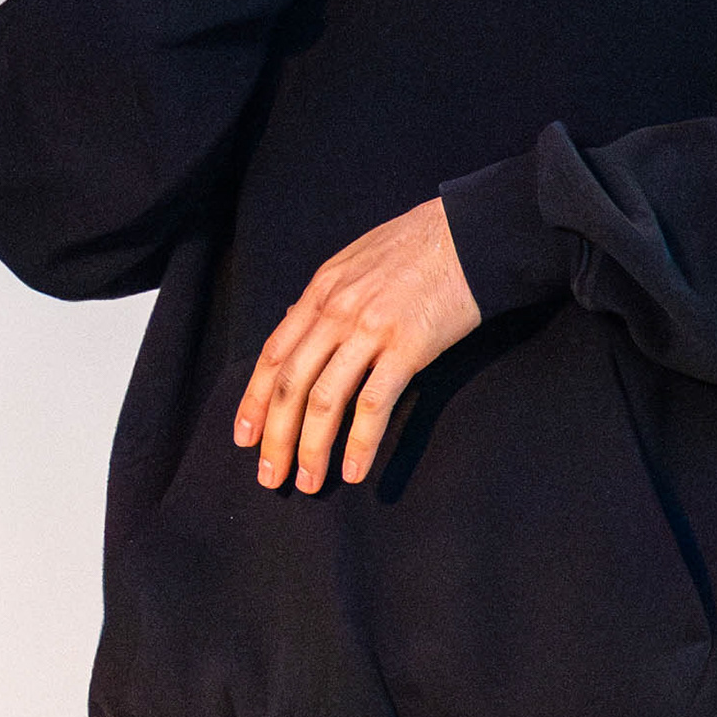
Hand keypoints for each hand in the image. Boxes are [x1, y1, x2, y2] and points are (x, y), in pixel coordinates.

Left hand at [234, 200, 481, 493]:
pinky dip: (360, 442)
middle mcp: (335, 312)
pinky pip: (374, 403)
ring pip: (325, 400)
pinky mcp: (408, 346)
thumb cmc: (418, 247)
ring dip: (311, 448)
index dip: (254, 401)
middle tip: (269, 476)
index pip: (273, 356)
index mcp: (320, 292)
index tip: (244, 438)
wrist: (471, 233)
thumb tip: (297, 326)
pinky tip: (355, 471)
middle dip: (275, 437)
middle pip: (290, 385)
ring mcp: (369, 329)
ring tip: (307, 482)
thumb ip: (326, 299)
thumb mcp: (355, 263)